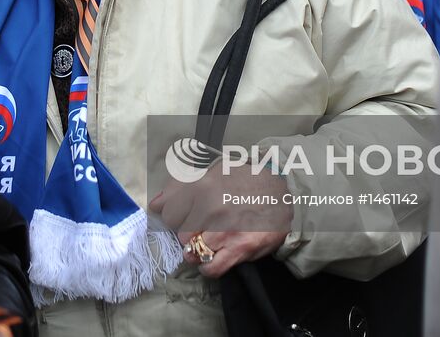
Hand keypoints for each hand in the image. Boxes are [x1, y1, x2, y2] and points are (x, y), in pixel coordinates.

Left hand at [148, 158, 291, 277]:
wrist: (283, 191)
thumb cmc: (246, 179)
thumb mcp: (214, 170)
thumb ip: (181, 185)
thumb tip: (156, 204)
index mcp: (201, 186)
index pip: (168, 213)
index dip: (175, 218)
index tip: (184, 218)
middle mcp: (210, 208)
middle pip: (180, 235)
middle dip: (188, 234)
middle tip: (202, 229)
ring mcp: (224, 230)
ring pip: (193, 252)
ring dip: (199, 250)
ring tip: (210, 243)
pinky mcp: (240, 248)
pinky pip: (211, 268)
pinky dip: (208, 267)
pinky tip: (214, 258)